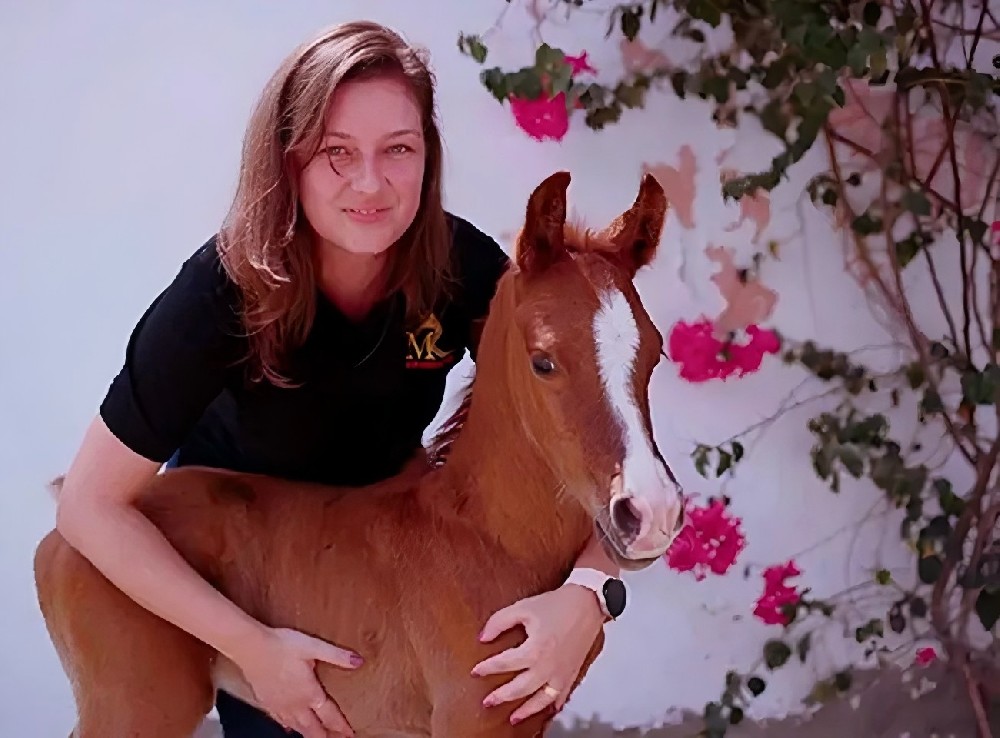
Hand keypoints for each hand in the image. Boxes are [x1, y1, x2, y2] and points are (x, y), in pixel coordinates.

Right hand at [236, 626, 362, 737]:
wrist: (250, 647)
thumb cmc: (281, 646)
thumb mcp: (314, 646)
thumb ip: (337, 655)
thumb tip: (358, 661)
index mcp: (309, 693)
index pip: (329, 715)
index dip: (341, 726)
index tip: (349, 734)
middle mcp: (295, 704)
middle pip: (312, 728)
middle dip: (324, 736)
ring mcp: (279, 705)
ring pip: (296, 727)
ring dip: (307, 734)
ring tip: (315, 737)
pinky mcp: (266, 701)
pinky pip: (280, 720)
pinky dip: (288, 726)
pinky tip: (288, 728)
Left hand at [471, 584, 604, 723]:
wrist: (587, 603)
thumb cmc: (558, 604)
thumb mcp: (523, 607)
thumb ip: (499, 622)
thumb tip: (483, 637)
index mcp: (535, 650)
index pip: (504, 664)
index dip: (487, 668)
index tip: (476, 671)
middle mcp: (548, 666)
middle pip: (520, 688)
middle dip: (501, 696)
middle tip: (488, 701)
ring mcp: (561, 673)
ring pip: (541, 700)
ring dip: (526, 711)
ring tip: (513, 718)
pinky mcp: (571, 673)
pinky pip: (561, 696)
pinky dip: (552, 706)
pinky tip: (545, 709)